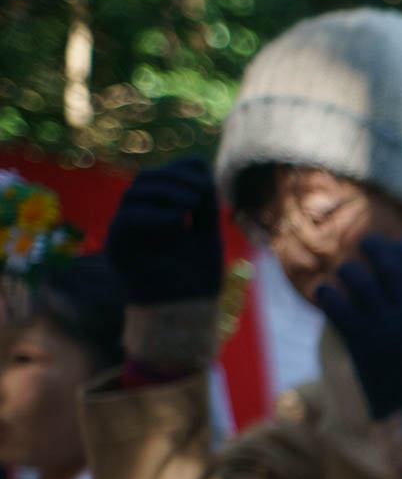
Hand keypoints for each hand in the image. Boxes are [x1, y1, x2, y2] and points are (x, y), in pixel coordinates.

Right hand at [104, 156, 223, 304]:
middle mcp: (136, 218)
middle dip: (175, 179)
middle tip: (199, 196)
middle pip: (145, 179)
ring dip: (166, 194)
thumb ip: (202, 201)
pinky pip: (126, 220)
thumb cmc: (198, 276)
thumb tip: (197, 166)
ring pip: (133, 194)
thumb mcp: (207, 231)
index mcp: (157, 211)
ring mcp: (123, 232)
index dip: (181, 169)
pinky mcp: (116, 248)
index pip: (160, 174)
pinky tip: (177, 224)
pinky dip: (154, 216)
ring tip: (191, 209)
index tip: (205, 183)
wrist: (188, 312)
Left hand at [314, 236, 401, 420]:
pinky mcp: (361, 341)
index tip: (394, 246)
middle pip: (387, 264)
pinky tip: (324, 293)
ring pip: (358, 279)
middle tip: (366, 242)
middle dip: (374, 247)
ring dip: (349, 269)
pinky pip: (337, 305)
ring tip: (346, 270)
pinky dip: (327, 294)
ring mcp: (385, 325)